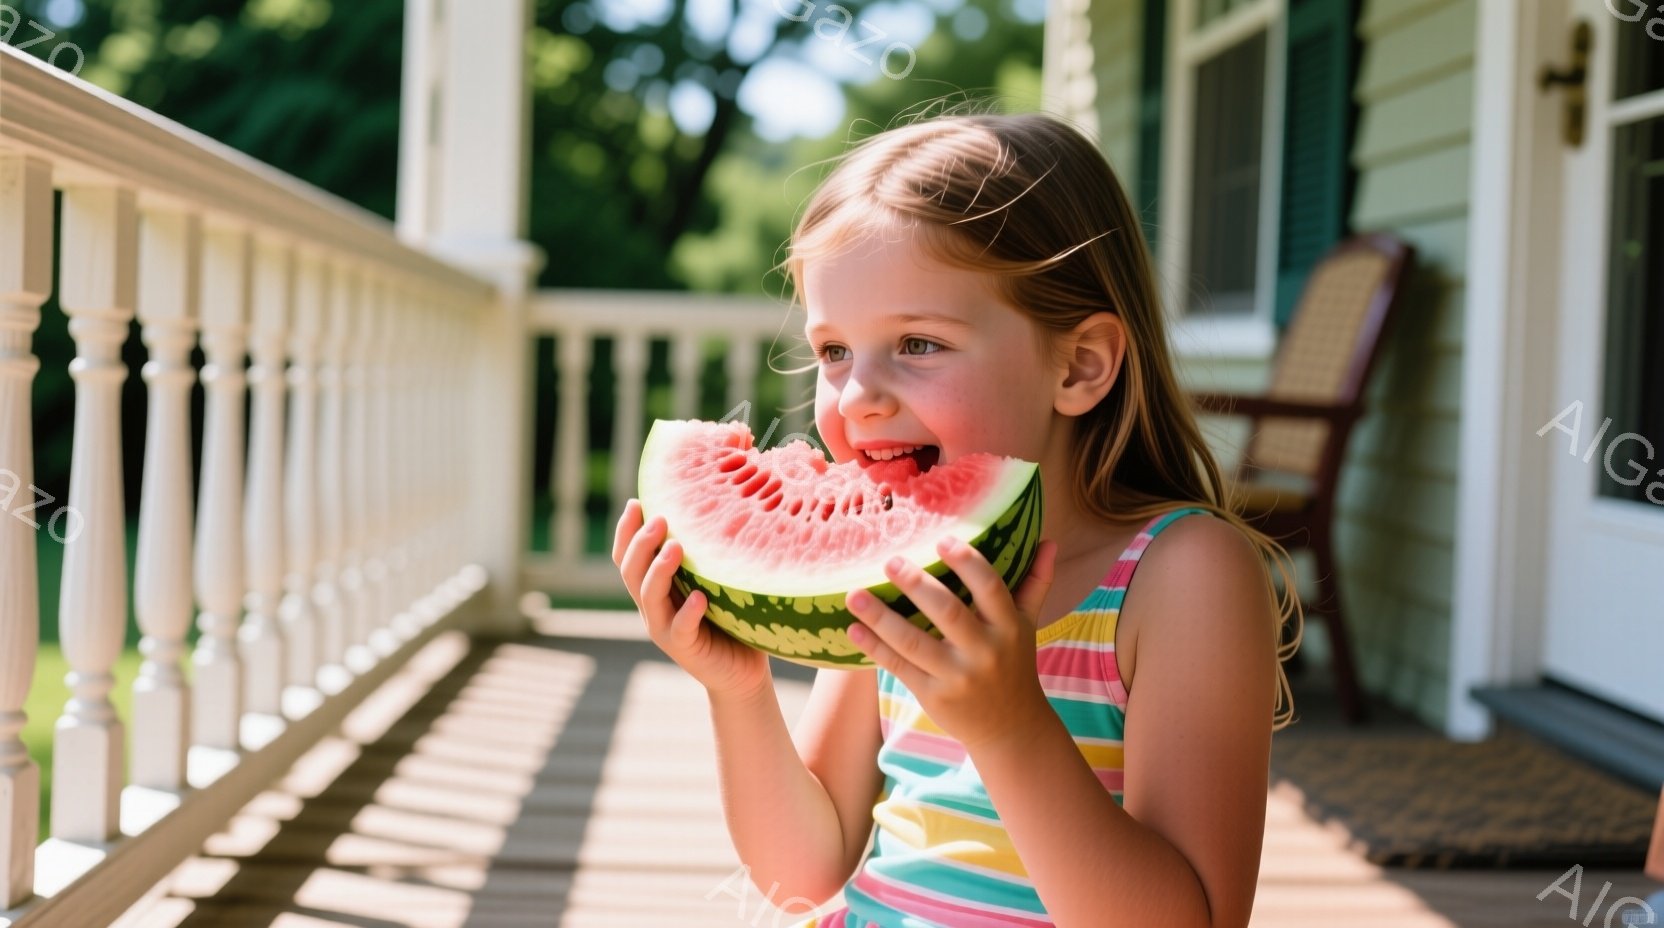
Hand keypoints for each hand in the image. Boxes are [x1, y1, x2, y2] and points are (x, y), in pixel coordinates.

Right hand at [612, 498, 771, 698]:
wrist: (741, 673)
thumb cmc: (729, 620)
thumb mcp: (712, 583)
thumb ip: (703, 558)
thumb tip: (716, 508)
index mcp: (654, 590)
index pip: (627, 557)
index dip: (625, 531)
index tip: (635, 502)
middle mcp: (652, 608)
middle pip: (630, 572)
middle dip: (641, 543)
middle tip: (659, 518)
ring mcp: (664, 629)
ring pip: (649, 597)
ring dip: (659, 570)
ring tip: (675, 547)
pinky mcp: (685, 648)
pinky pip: (680, 628)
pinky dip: (688, 612)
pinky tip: (699, 598)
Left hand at [844, 537, 1059, 750]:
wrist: (1011, 729)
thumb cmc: (1014, 665)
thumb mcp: (1028, 625)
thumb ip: (1035, 583)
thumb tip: (1050, 542)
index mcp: (1008, 628)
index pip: (991, 588)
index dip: (968, 563)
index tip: (942, 541)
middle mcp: (984, 651)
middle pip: (948, 612)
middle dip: (917, 585)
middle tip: (889, 561)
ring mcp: (957, 676)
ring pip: (914, 642)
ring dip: (881, 618)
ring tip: (854, 594)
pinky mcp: (933, 695)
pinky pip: (898, 667)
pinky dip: (874, 647)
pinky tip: (853, 629)